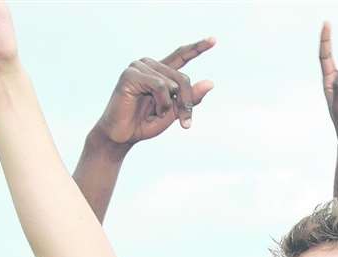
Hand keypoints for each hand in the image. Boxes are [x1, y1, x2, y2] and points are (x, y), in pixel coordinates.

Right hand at [91, 39, 215, 147]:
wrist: (123, 135)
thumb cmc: (146, 123)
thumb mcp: (175, 111)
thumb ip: (191, 98)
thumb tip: (211, 83)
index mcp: (161, 71)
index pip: (181, 55)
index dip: (198, 47)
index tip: (214, 39)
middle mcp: (150, 65)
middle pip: (183, 78)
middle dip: (187, 103)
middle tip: (185, 121)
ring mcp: (139, 67)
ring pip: (172, 83)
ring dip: (170, 105)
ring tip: (157, 113)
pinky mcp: (131, 74)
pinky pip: (160, 86)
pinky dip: (162, 102)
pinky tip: (152, 109)